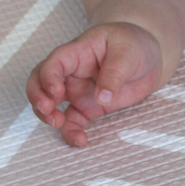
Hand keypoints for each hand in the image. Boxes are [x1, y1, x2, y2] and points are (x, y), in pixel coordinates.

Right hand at [26, 22, 162, 146]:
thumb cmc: (133, 45)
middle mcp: (72, 72)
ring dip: (46, 115)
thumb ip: (115, 73)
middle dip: (37, 96)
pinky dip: (70, 132)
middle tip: (47, 110)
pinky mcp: (87, 107)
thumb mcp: (128, 52)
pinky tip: (80, 140)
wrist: (147, 57)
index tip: (56, 92)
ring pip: (49, 103)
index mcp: (79, 52)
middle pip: (40, 81)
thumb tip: (102, 98)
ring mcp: (77, 91)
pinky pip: (72, 122)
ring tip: (58, 124)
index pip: (55, 62)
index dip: (48, 77)